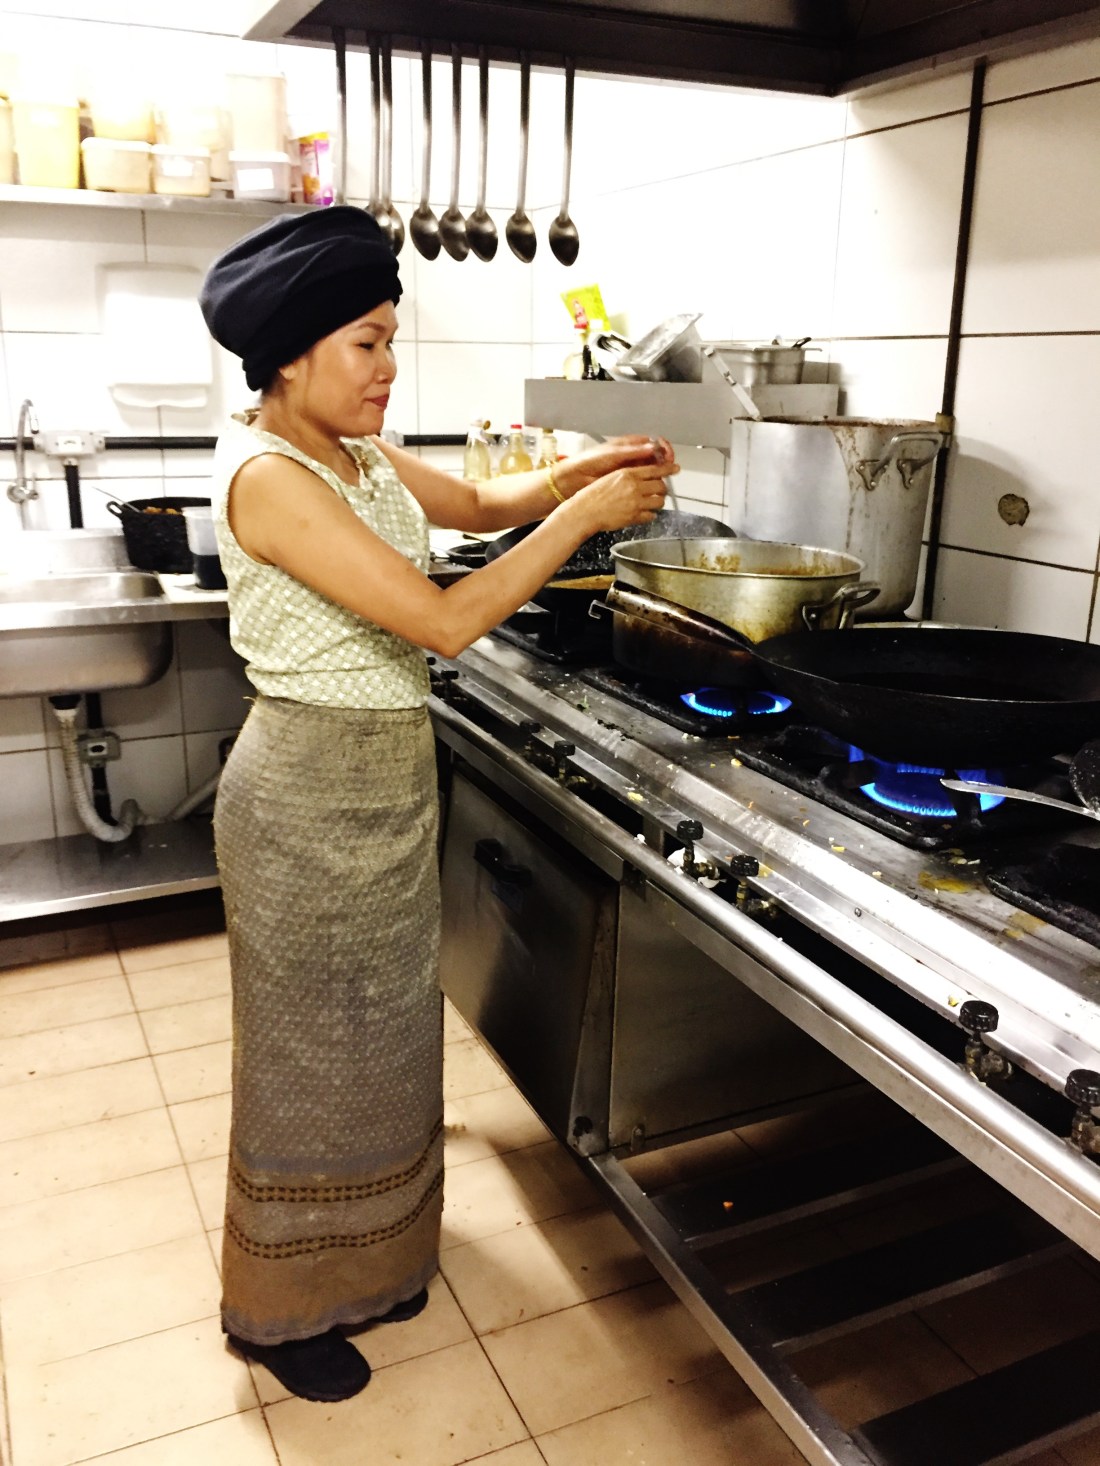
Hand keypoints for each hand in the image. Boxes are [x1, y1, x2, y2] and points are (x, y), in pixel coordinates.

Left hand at [556, 435, 676, 494]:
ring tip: (664, 479)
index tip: (669, 456)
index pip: (654, 443)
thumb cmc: (591, 461)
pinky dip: (651, 484)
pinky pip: (644, 482)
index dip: (664, 449)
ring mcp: (631, 468)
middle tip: (671, 469)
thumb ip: (634, 451)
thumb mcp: (614, 453)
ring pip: (652, 470)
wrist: (577, 477)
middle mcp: (633, 455)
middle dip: (665, 462)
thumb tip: (653, 447)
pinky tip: (654, 488)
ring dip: (660, 475)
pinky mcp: (628, 481)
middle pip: (656, 457)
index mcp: (630, 444)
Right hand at [569, 459, 672, 532]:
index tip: (675, 468)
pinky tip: (644, 514)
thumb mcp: (611, 477)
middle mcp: (634, 487)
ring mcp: (635, 503)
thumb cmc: (593, 494)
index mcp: (628, 474)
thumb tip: (641, 477)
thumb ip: (628, 476)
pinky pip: (651, 516)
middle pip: (661, 486)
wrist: (585, 511)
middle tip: (659, 491)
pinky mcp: (634, 517)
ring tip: (652, 503)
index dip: (668, 469)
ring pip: (659, 502)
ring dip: (658, 502)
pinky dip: (650, 515)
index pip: (655, 469)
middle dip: (662, 489)